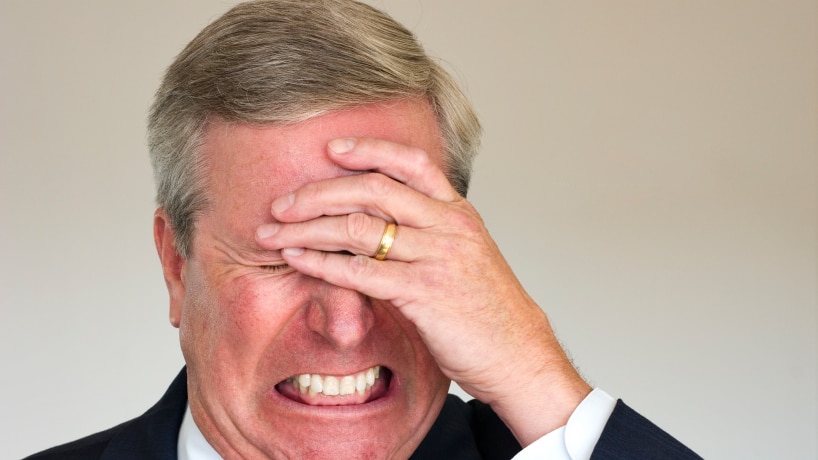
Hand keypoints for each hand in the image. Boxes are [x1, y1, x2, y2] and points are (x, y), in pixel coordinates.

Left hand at [255, 137, 590, 444]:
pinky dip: (321, 264)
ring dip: (308, 228)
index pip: (411, 162)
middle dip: (319, 192)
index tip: (331, 148)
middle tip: (283, 203)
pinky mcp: (424, 292)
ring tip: (275, 232)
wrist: (519, 354)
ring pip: (359, 227)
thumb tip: (378, 224)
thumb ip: (428, 233)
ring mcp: (437, 256)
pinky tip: (297, 260)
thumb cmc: (488, 310)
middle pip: (373, 188)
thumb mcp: (465, 255)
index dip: (369, 149)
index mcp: (458, 212)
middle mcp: (448, 225)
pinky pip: (360, 271)